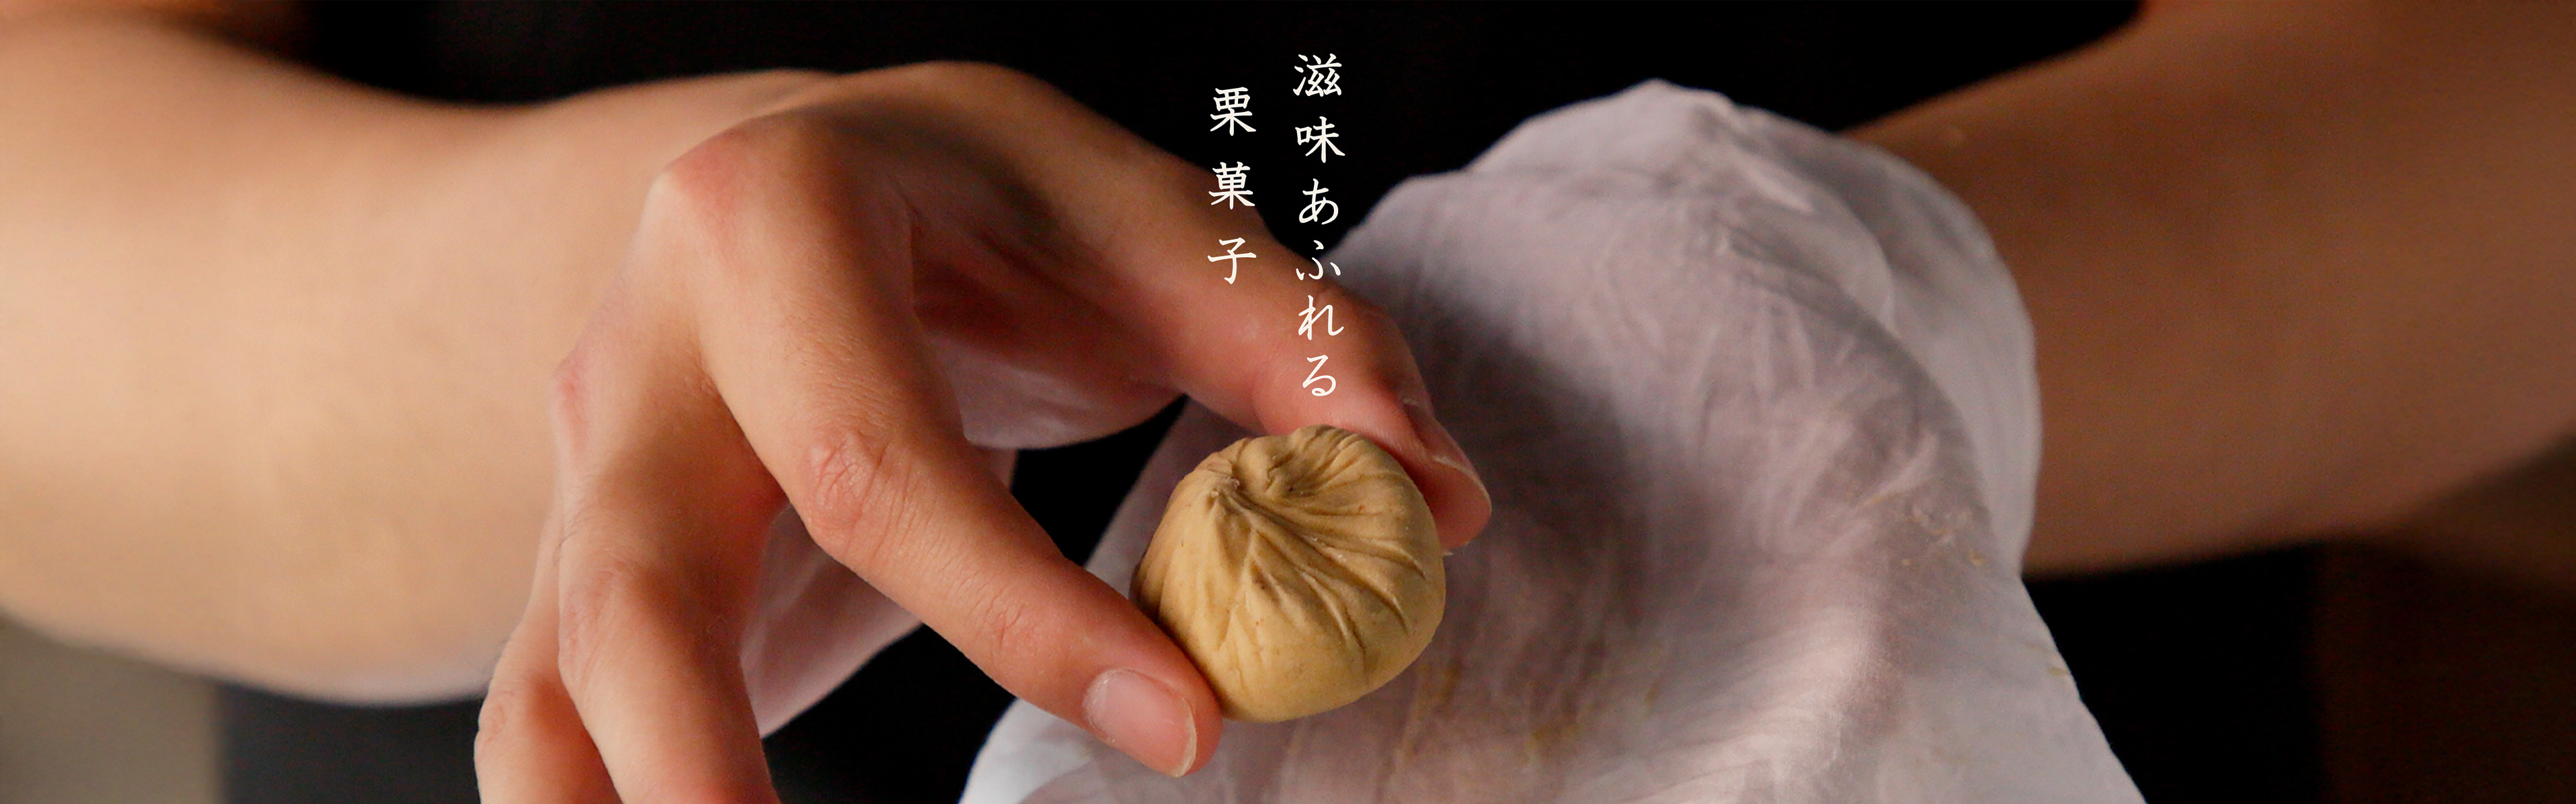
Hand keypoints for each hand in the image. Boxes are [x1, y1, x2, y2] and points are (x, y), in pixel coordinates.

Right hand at [472, 63, 1490, 801]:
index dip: (1024, 608)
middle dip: (702, 759)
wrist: (805, 185)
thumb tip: (1433, 506)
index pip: (877, 452)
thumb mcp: (1140, 221)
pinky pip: (549, 726)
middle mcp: (642, 351)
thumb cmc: (989, 212)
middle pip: (640, 576)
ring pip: (557, 677)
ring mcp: (592, 470)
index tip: (1187, 724)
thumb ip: (1298, 347)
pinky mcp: (588, 569)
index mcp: (775, 226)